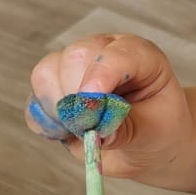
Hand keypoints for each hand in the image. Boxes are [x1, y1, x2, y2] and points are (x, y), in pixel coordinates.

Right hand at [26, 36, 195, 194]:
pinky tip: (67, 133)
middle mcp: (104, 52)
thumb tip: (97, 131)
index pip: (114, 54)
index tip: (92, 110)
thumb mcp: (155, 132)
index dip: (100, 78)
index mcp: (139, 55)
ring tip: (83, 132)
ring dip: (58, 110)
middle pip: (74, 58)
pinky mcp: (55, 88)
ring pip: (46, 73)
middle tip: (92, 131)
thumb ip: (127, 129)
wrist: (152, 142)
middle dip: (77, 99)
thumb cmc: (160, 130)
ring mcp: (76, 67)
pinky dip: (45, 122)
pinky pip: (35, 100)